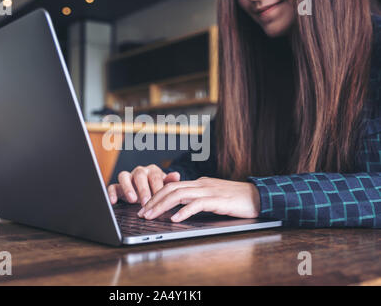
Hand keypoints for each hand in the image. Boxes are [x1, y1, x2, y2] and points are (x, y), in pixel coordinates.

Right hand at [107, 164, 180, 205]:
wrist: (148, 192)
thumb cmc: (158, 189)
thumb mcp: (166, 186)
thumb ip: (169, 181)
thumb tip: (177, 175)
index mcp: (152, 171)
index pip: (155, 176)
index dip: (156, 186)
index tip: (160, 197)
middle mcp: (139, 172)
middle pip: (139, 175)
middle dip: (143, 189)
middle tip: (146, 201)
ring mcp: (128, 177)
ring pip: (124, 176)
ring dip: (127, 188)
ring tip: (132, 200)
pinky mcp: (118, 186)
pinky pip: (112, 186)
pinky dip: (112, 193)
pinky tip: (114, 201)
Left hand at [137, 177, 260, 221]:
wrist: (259, 196)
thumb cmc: (237, 198)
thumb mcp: (214, 196)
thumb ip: (198, 198)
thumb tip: (182, 206)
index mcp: (199, 182)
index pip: (172, 186)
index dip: (156, 196)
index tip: (145, 207)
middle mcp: (201, 184)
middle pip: (171, 189)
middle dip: (153, 201)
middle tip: (141, 213)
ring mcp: (209, 191)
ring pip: (179, 194)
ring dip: (162, 206)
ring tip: (151, 216)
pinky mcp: (218, 200)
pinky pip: (197, 204)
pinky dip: (184, 211)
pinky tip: (175, 219)